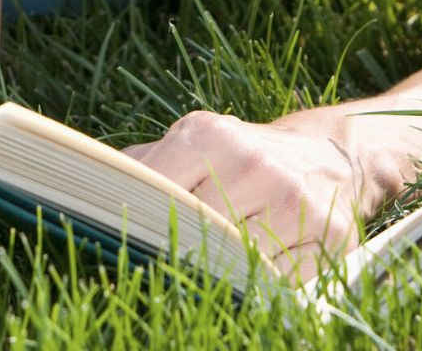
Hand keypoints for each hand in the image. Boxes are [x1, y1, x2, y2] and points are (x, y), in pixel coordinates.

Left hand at [122, 108, 376, 283]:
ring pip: (237, 265)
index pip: (155, 190)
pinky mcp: (334, 236)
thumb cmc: (243, 156)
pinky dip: (264, 286)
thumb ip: (144, 164)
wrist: (328, 155)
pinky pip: (281, 284)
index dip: (136, 222)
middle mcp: (254, 162)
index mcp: (209, 134)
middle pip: (194, 234)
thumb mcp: (193, 143)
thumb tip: (87, 184)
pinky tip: (257, 273)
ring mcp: (296, 201)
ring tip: (212, 269)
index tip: (118, 244)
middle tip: (161, 268)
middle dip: (176, 253)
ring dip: (221, 274)